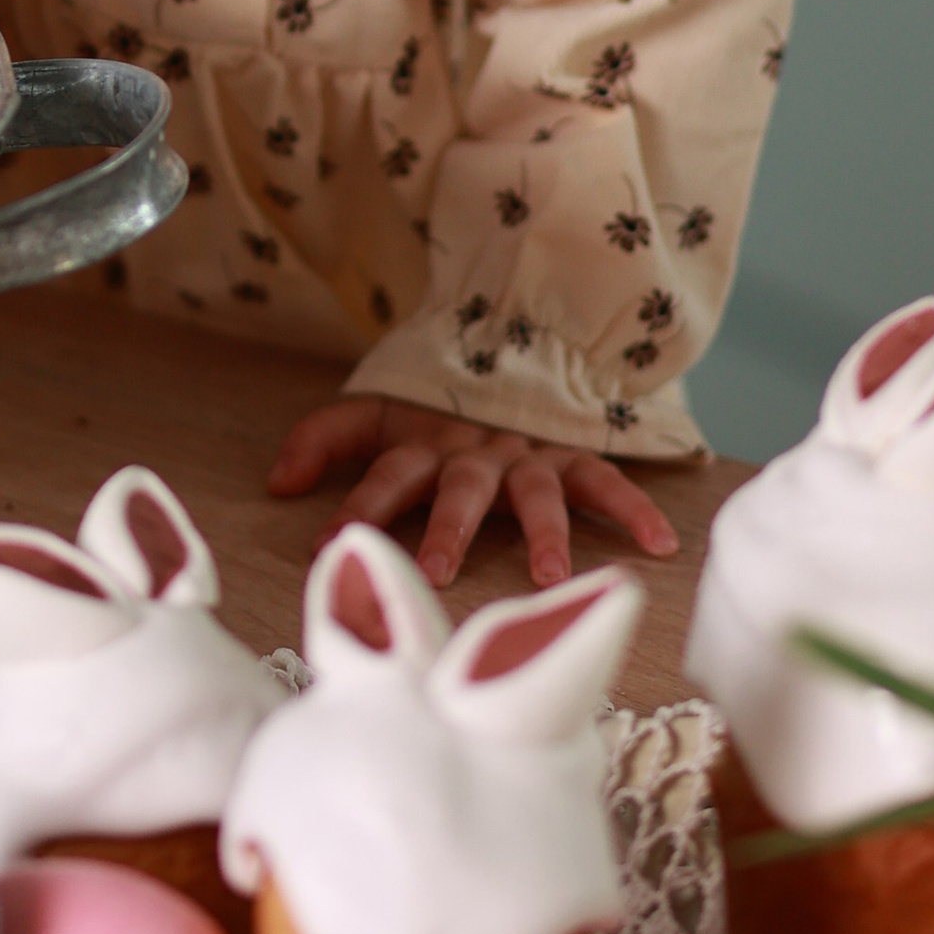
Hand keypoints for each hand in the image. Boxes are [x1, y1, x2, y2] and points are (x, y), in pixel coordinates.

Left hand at [266, 394, 679, 590]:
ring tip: (548, 575)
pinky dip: (633, 509)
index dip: (359, 502)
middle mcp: (475, 452)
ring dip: (544, 532)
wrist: (504, 358)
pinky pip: (606, 480)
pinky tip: (658, 543)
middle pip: (461, 487)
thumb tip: (274, 482)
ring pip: (538, 492)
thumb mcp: (374, 416)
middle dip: (449, 527)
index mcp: (425, 445)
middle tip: (438, 570)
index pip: (387, 470)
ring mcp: (528, 457)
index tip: (331, 544)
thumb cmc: (430, 415)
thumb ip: (322, 439)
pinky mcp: (571, 459)